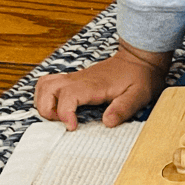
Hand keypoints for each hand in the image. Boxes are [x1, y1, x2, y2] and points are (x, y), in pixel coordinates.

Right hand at [34, 40, 169, 130]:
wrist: (139, 58)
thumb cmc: (140, 77)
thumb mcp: (139, 95)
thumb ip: (123, 108)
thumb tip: (106, 122)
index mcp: (92, 84)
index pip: (67, 96)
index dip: (64, 113)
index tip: (72, 127)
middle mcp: (79, 79)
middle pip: (46, 88)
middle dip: (47, 109)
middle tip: (63, 122)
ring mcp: (75, 78)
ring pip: (44, 84)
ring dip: (44, 102)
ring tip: (59, 116)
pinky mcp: (75, 80)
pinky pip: (51, 84)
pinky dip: (47, 96)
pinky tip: (60, 107)